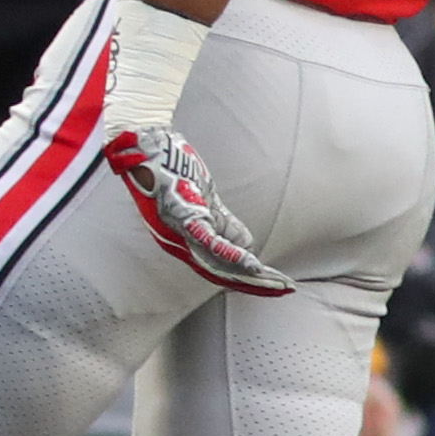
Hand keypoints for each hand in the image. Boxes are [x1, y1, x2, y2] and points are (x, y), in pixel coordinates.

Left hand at [103, 125, 292, 295]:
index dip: (248, 281)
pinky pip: (207, 240)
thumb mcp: (207, 203)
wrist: (149, 145)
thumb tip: (247, 246)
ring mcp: (178, 229)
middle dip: (255, 284)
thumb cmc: (175, 172)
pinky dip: (230, 254)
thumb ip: (225, 225)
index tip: (277, 286)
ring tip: (276, 282)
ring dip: (248, 274)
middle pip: (219, 272)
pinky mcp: (181, 215)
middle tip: (285, 290)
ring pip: (214, 262)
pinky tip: (252, 263)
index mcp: (186, 240)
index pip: (220, 269)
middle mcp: (178, 241)